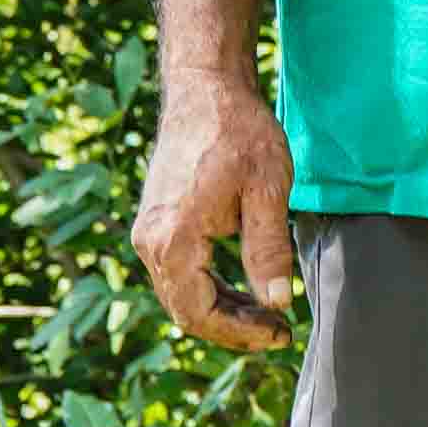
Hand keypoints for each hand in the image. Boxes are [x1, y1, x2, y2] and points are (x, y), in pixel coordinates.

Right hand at [136, 69, 302, 351]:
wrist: (206, 91)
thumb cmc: (240, 133)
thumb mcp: (267, 191)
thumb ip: (268, 250)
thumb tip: (278, 303)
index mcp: (174, 238)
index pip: (199, 312)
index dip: (240, 332)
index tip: (279, 334)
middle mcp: (149, 241)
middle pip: (185, 310)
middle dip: (232, 328)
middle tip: (279, 332)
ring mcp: (148, 232)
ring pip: (180, 294)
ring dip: (222, 310)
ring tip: (268, 316)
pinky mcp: (156, 223)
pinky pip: (178, 272)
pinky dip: (210, 288)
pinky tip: (244, 291)